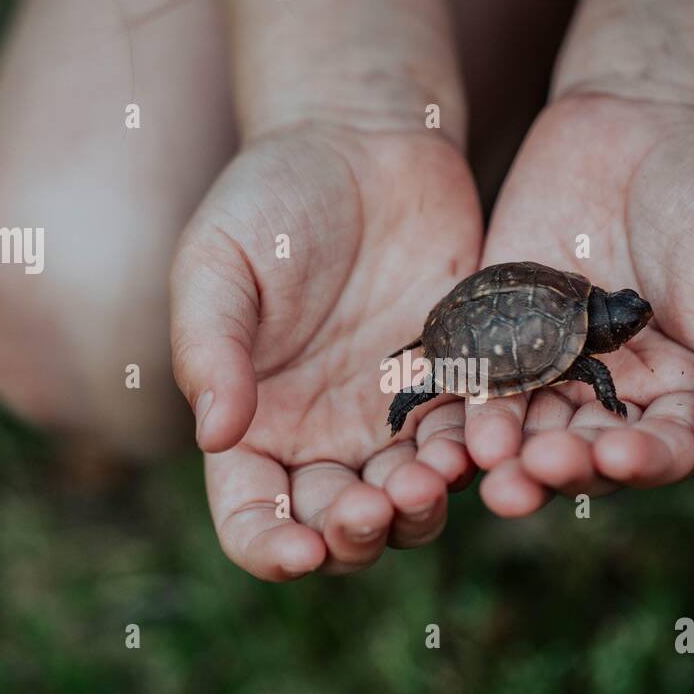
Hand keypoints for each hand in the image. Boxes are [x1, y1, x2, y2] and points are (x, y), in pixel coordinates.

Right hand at [171, 125, 480, 578]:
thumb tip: (216, 437)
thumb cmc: (273, 199)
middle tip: (377, 506)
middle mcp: (325, 439)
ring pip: (411, 503)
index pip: (252, 517)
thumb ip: (209, 347)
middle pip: (339, 527)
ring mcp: (395, 421)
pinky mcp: (458, 390)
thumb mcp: (219, 262)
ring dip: (420, 509)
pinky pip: (471, 445)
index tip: (300, 552)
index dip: (270, 548)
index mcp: (255, 425)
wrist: (365, 141)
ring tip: (429, 479)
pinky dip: (477, 458)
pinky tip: (483, 443)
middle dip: (357, 535)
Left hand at [465, 94, 693, 514]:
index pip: (662, 451)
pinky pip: (477, 373)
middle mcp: (613, 396)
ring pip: (524, 426)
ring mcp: (551, 366)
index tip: (616, 459)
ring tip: (482, 457)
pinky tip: (443, 412)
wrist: (643, 116)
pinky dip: (461, 397)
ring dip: (501, 449)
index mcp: (683, 396)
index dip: (641, 463)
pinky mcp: (499, 333)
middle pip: (583, 455)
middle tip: (525, 476)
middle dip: (556, 468)